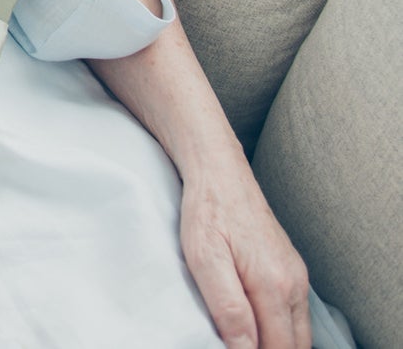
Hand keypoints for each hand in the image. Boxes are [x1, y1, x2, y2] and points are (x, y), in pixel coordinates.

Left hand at [179, 168, 309, 348]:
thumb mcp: (204, 258)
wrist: (219, 170)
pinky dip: (280, 328)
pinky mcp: (291, 268)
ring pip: (298, 332)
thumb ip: (228, 307)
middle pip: (294, 346)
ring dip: (277, 343)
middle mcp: (294, 283)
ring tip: (243, 337)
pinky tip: (255, 324)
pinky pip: (294, 313)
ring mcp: (297, 275)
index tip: (230, 348)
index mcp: (274, 285)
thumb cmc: (207, 210)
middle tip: (235, 344)